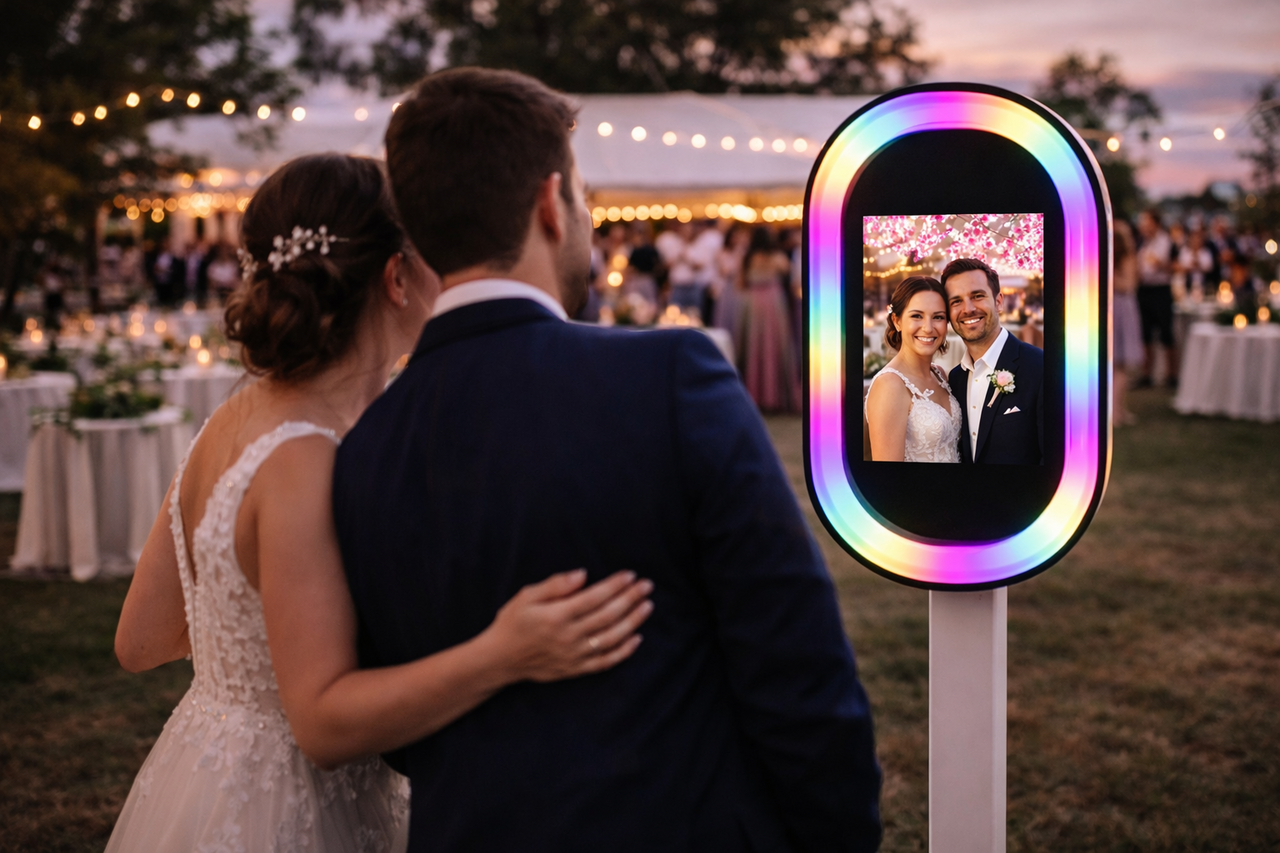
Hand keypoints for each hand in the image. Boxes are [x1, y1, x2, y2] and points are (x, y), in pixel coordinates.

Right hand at [484, 569, 653, 682]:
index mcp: (556, 616)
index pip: (594, 597)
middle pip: (607, 616)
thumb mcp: (526, 596)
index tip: (631, 575)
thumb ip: (555, 585)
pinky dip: (624, 652)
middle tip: (647, 585)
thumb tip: (582, 574)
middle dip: (630, 599)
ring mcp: (574, 655)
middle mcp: (568, 637)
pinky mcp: (575, 669)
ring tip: (647, 606)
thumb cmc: (513, 622)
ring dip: (633, 622)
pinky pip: (605, 662)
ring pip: (611, 638)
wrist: (500, 659)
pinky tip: (637, 638)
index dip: (615, 585)